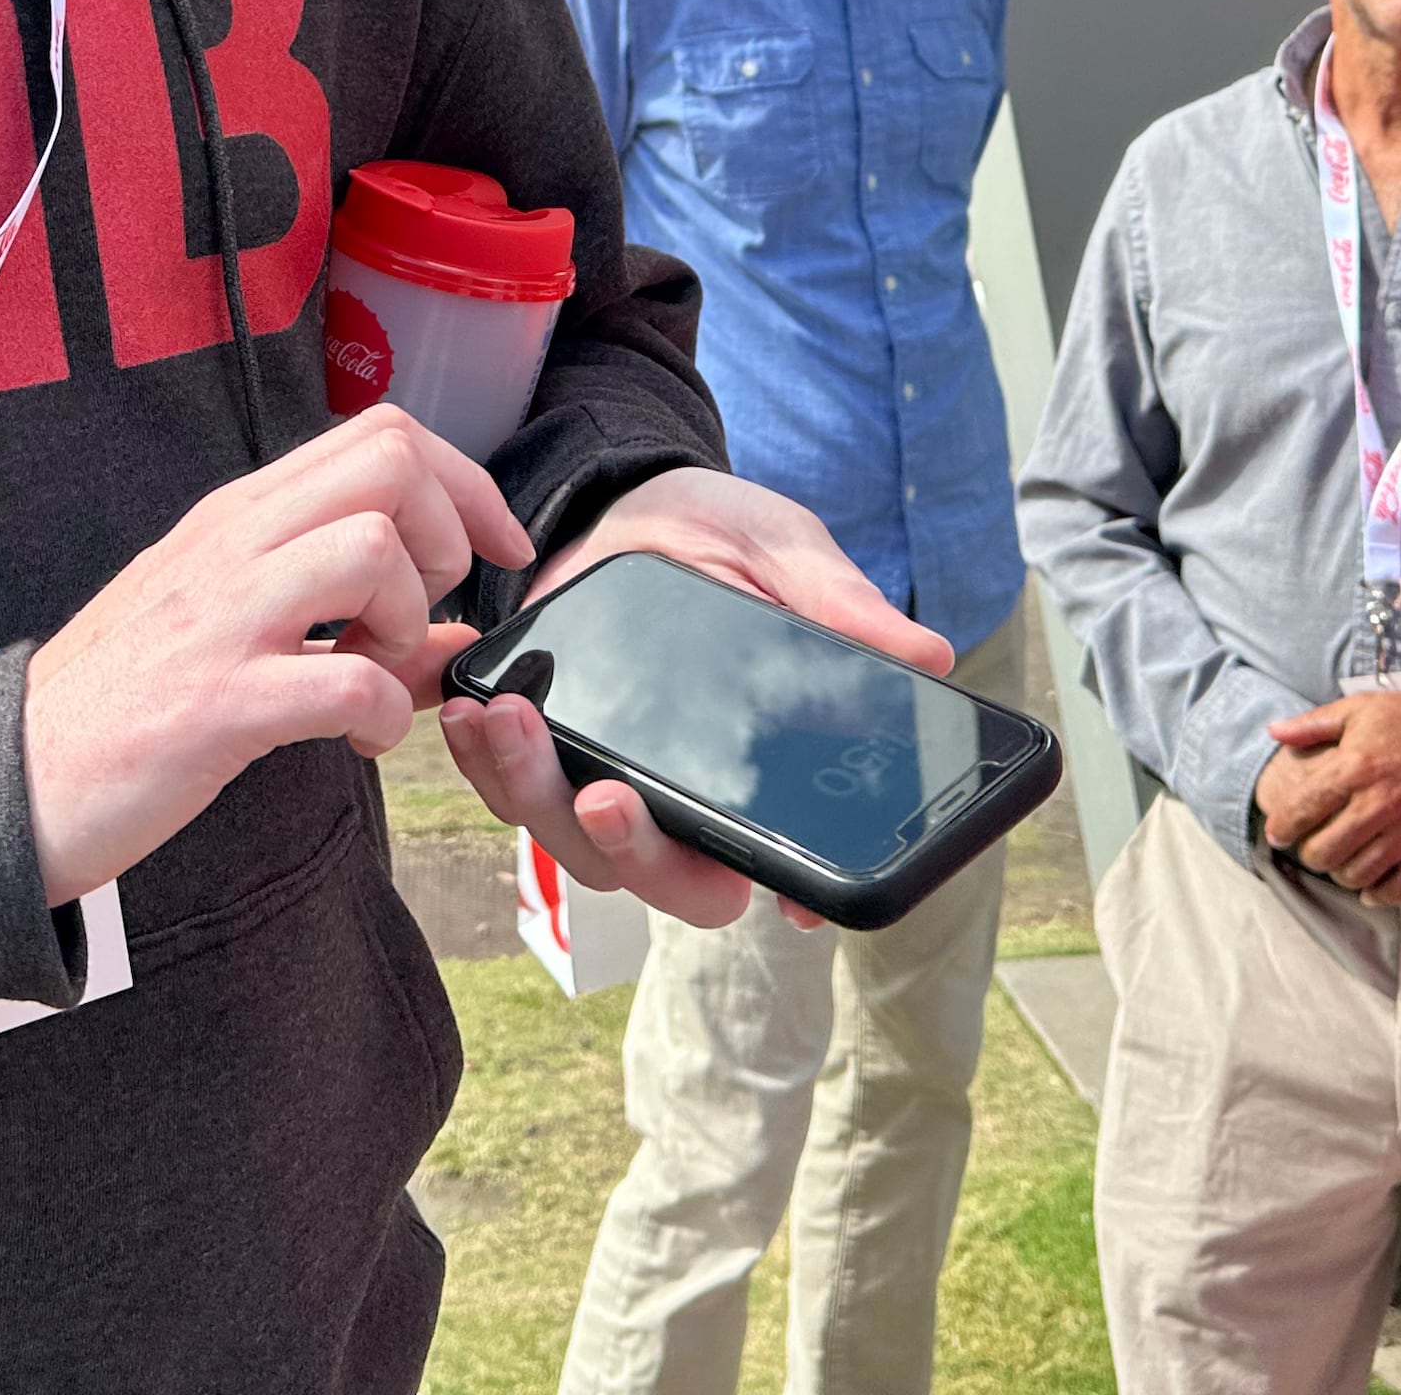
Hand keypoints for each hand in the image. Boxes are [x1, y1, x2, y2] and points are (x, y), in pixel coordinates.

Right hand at [22, 409, 528, 903]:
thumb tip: (460, 638)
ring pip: (372, 549)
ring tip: (379, 670)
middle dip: (447, 535)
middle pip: (390, 462)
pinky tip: (357, 738)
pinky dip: (380, 712)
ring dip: (408, 618)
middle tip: (419, 614)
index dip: (466, 483)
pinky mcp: (216, 704)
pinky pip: (344, 679)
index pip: (382, 434)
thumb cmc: (126, 702)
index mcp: (239, 516)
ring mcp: (223, 619)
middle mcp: (233, 544)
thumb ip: (347, 619)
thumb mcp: (235, 631)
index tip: (496, 552)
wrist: (12, 778)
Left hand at [437, 467, 952, 933]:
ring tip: (509, 722)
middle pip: (664, 878)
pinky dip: (482, 759)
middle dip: (631, 851)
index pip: (779, 866)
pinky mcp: (543, 747)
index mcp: (760, 775)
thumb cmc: (729, 541)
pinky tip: (472, 709)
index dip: (784, 895)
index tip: (779, 899)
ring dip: (534, 795)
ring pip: (572, 843)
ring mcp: (608, 780)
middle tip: (605, 794)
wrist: (637, 502)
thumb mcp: (787, 555)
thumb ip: (840, 602)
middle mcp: (684, 800)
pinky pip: (508, 786)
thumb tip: (927, 654)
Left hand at [1253, 689, 1400, 905]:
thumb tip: (1274, 732)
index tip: (1276, 833)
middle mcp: (1379, 805)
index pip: (1302, 809)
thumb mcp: (1362, 708)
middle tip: (1310, 848)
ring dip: (1340, 873)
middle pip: (1325, 850)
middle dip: (1309, 853)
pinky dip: (1378, 894)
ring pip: (1356, 874)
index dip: (1282, 827)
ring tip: (1338, 861)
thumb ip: (1314, 724)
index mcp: (1356, 767)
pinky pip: (1399, 890)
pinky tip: (1368, 886)